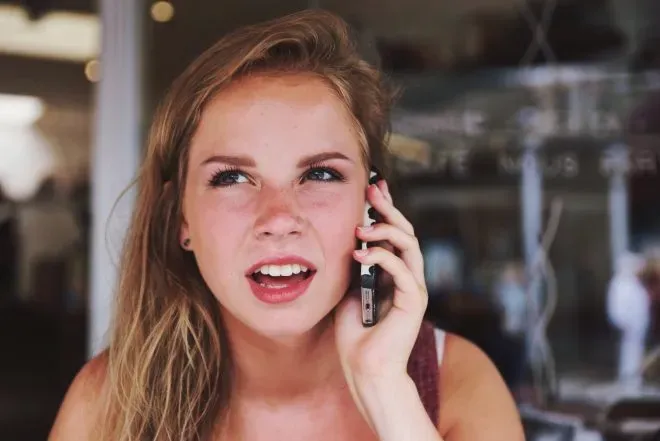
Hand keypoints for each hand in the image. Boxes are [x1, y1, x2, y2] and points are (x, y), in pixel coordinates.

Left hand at [333, 179, 428, 426]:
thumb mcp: (349, 291)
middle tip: (373, 190)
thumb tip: (350, 242)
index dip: (386, 211)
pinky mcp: (413, 301)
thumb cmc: (355, 335)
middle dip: (389, 209)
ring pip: (410, 245)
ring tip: (362, 228)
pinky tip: (359, 253)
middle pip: (406, 233)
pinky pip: (402, 269)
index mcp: (394, 274)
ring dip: (386, 230)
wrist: (365, 369)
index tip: (372, 189)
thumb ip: (355, 268)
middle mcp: (408, 277)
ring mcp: (413, 288)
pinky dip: (382, 257)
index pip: (394, 235)